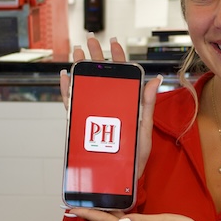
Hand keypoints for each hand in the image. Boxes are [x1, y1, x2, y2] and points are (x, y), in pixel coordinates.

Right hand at [60, 35, 161, 186]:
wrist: (120, 180)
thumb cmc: (136, 158)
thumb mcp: (144, 130)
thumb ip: (147, 104)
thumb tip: (154, 80)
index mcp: (127, 105)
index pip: (122, 77)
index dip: (118, 59)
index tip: (113, 42)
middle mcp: (110, 107)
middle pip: (101, 78)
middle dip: (95, 58)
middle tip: (90, 40)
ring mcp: (95, 116)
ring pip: (86, 88)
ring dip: (80, 70)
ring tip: (77, 54)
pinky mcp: (83, 126)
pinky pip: (73, 106)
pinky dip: (68, 91)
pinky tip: (66, 78)